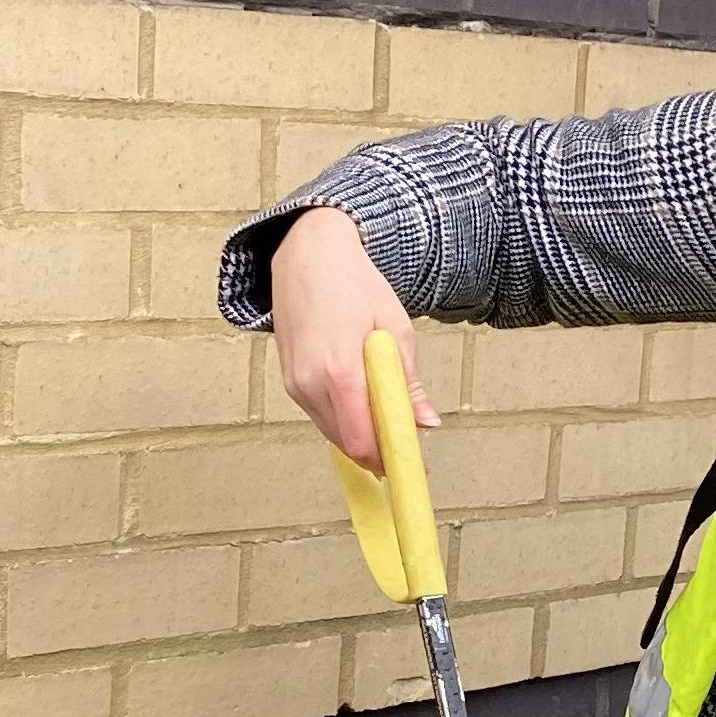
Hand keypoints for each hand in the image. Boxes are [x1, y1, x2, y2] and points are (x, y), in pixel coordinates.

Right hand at [266, 206, 438, 470]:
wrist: (308, 254)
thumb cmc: (352, 283)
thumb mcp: (395, 327)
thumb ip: (408, 381)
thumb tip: (425, 421)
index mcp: (340, 370)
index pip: (362, 438)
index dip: (388, 457)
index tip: (411, 462)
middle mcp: (310, 382)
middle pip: (346, 443)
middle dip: (378, 451)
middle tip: (405, 445)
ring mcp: (296, 384)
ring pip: (332, 433)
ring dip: (360, 435)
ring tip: (387, 418)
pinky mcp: (290, 381)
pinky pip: (321, 415)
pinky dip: (344, 419)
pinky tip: (362, 401)